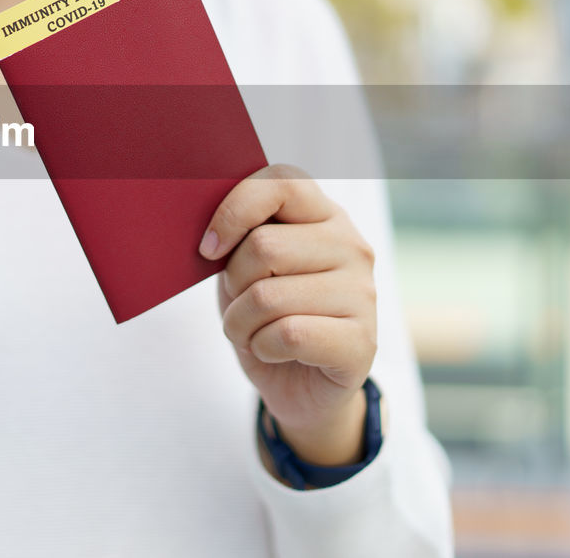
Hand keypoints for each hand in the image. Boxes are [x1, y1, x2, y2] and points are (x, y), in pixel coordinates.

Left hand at [201, 164, 376, 467]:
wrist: (300, 387)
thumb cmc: (266, 316)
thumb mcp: (244, 268)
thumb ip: (236, 238)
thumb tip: (206, 233)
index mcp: (322, 215)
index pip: (281, 182)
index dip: (234, 212)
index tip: (207, 249)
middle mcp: (351, 245)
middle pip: (264, 247)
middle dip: (233, 284)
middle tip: (239, 303)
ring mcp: (363, 293)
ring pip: (268, 297)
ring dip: (240, 324)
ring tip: (252, 332)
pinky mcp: (362, 341)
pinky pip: (287, 335)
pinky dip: (261, 348)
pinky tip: (273, 352)